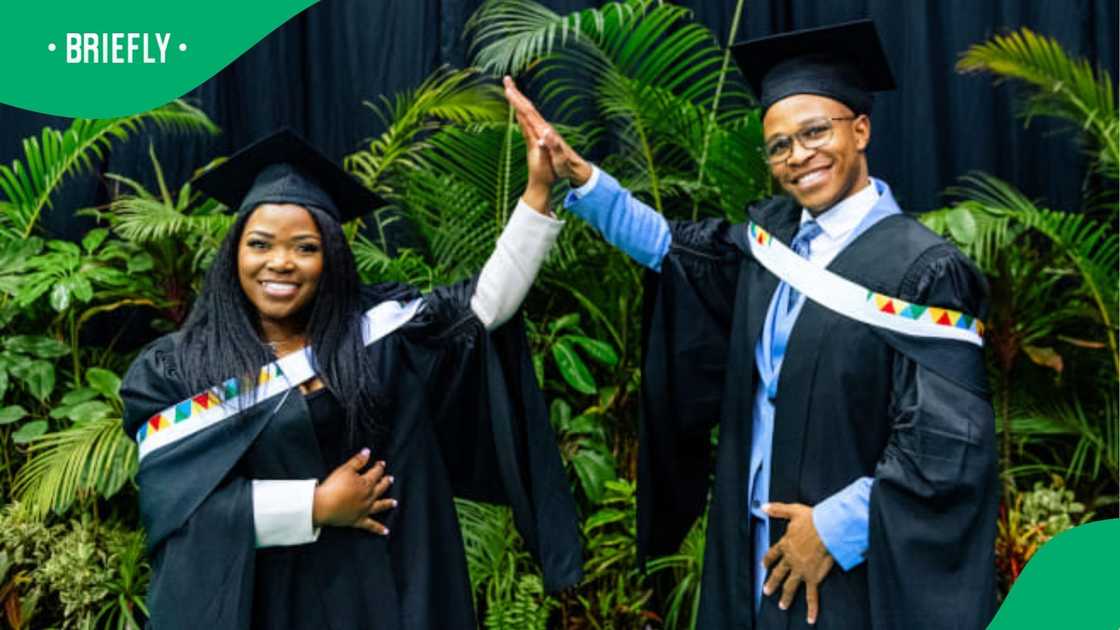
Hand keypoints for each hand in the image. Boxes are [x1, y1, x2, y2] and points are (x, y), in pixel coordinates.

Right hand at [312, 448, 396, 534]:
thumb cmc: (333, 487)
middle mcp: (369, 497)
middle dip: (386, 482)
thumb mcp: (345, 469)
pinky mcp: (358, 520)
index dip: (379, 467)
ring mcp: (365, 509)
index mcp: (366, 483)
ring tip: (394, 503)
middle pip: (380, 488)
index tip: (382, 464)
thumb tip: (367, 451)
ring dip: (387, 503)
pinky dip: (379, 529)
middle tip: (391, 479)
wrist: (324, 506)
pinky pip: (371, 526)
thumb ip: (358, 461)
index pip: (376, 473)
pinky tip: (386, 531)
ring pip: (380, 506)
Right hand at [503, 76, 592, 186]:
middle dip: (516, 93)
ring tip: (510, 89)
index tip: (507, 89)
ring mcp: (543, 130)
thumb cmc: (566, 167)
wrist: (575, 169)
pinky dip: (522, 111)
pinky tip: (519, 109)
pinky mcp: (543, 135)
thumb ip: (554, 146)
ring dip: (518, 99)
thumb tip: (546, 132)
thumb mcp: (560, 159)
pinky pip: (529, 119)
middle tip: (506, 78)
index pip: (528, 112)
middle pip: (527, 107)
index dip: (517, 101)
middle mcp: (543, 127)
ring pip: (528, 111)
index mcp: (543, 132)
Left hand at [761, 502, 834, 624]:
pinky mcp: (813, 578)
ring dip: (786, 596)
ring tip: (782, 605)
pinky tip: (810, 619)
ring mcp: (801, 570)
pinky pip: (812, 596)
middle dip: (772, 583)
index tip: (764, 565)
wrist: (828, 530)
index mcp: (785, 545)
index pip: (773, 554)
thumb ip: (777, 509)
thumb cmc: (813, 520)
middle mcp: (791, 560)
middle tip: (766, 591)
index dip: (768, 560)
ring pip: (790, 586)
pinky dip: (812, 608)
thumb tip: (763, 506)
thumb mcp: (792, 511)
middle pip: (778, 573)